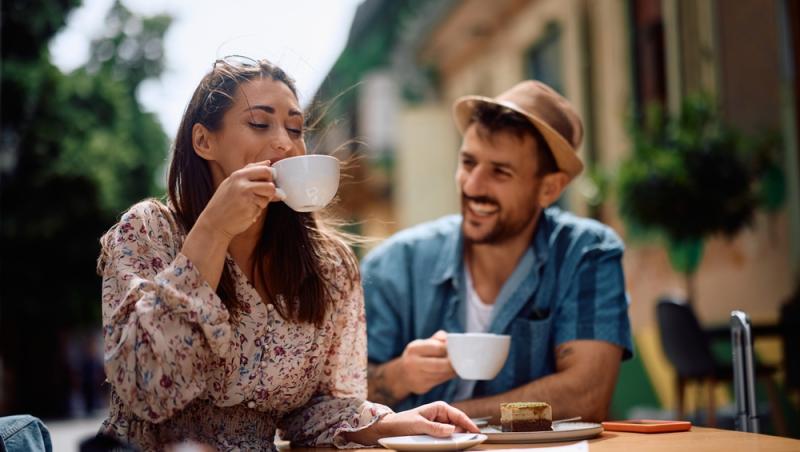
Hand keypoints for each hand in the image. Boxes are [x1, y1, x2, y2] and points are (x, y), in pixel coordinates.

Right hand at [197, 160, 284, 238]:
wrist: (214, 223)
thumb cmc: (224, 202)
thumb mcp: (233, 182)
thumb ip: (250, 172)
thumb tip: (268, 163)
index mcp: (238, 175)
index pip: (265, 169)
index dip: (270, 177)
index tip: (267, 182)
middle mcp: (242, 184)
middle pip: (270, 183)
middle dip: (271, 189)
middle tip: (263, 194)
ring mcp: (246, 197)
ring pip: (268, 197)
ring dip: (264, 201)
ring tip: (251, 204)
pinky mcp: (249, 209)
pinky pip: (262, 207)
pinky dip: (258, 210)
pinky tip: (247, 211)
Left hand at [345, 401, 478, 444]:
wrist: (390, 428)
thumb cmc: (402, 423)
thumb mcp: (418, 425)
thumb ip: (435, 428)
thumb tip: (452, 430)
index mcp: (439, 408)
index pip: (459, 416)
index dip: (470, 424)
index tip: (478, 433)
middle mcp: (441, 415)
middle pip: (459, 424)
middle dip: (467, 432)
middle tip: (474, 441)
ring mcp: (440, 424)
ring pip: (455, 432)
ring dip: (460, 438)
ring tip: (466, 444)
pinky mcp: (436, 432)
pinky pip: (447, 437)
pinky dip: (452, 441)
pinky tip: (455, 446)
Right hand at [399, 330, 455, 394]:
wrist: (401, 375)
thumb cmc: (417, 356)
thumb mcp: (422, 344)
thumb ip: (437, 339)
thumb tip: (450, 339)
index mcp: (414, 349)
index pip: (437, 348)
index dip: (449, 349)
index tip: (458, 349)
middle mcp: (412, 363)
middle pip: (439, 365)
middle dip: (453, 363)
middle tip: (462, 360)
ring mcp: (416, 377)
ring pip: (441, 374)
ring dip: (452, 371)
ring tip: (460, 366)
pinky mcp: (421, 387)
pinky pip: (439, 381)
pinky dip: (448, 377)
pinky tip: (452, 372)